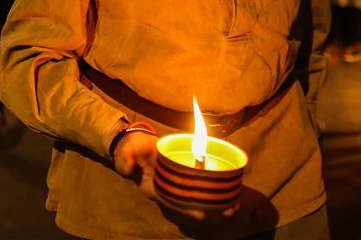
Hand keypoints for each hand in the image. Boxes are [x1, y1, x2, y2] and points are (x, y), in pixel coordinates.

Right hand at [113, 132, 238, 219]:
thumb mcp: (126, 152)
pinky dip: (215, 189)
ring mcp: (179, 185)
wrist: (135, 145)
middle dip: (210, 209)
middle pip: (193, 205)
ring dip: (216, 202)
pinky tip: (230, 189)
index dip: (190, 209)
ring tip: (235, 204)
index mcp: (157, 189)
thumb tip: (127, 167)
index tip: (204, 214)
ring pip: (200, 198)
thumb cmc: (132, 149)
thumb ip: (124, 159)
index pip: (175, 203)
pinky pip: (202, 186)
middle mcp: (170, 191)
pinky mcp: (186, 176)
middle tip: (230, 209)